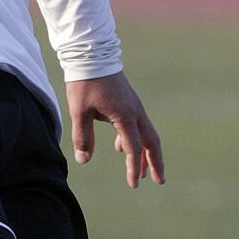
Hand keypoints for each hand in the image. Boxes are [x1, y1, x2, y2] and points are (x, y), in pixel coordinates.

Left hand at [65, 71, 164, 189]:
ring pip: (145, 133)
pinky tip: (120, 148)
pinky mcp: (128, 101)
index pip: (134, 148)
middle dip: (155, 162)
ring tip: (141, 172)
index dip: (134, 167)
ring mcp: (133, 105)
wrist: (91, 53)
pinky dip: (133, 139)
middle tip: (159, 180)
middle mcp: (135, 111)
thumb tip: (83, 160)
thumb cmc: (84, 81)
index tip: (134, 185)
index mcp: (125, 115)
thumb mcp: (79, 111)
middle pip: (151, 141)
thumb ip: (82, 136)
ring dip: (145, 153)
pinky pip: (136, 125)